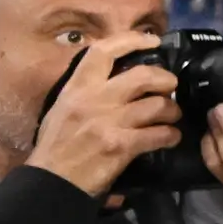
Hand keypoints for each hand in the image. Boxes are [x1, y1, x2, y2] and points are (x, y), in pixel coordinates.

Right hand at [26, 50, 189, 201]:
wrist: (50, 183)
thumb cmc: (54, 147)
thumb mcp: (62, 109)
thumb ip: (86, 92)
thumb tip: (114, 79)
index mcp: (77, 88)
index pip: (104, 51)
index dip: (132, 40)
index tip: (152, 40)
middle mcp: (94, 99)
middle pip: (143, 75)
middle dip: (165, 79)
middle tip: (171, 87)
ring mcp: (109, 122)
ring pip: (157, 105)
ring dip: (172, 110)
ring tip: (172, 117)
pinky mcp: (121, 146)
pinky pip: (159, 134)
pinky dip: (171, 136)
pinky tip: (171, 138)